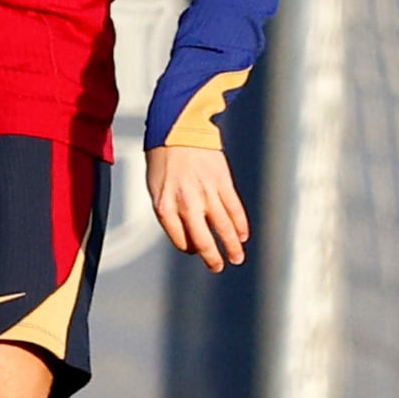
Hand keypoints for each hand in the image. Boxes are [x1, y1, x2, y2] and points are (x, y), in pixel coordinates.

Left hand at [146, 144, 248, 272]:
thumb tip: (185, 230)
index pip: (181, 240)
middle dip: (212, 258)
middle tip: (218, 267)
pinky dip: (240, 225)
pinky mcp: (223, 183)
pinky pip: (234, 210)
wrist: (177, 130)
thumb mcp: (155, 187)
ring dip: (232, 246)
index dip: (190, 248)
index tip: (195, 250)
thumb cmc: (162, 159)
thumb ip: (169, 208)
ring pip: (223, 228)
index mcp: (165, 207)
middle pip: (203, 240)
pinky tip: (243, 236)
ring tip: (237, 258)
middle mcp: (186, 205)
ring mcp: (207, 194)